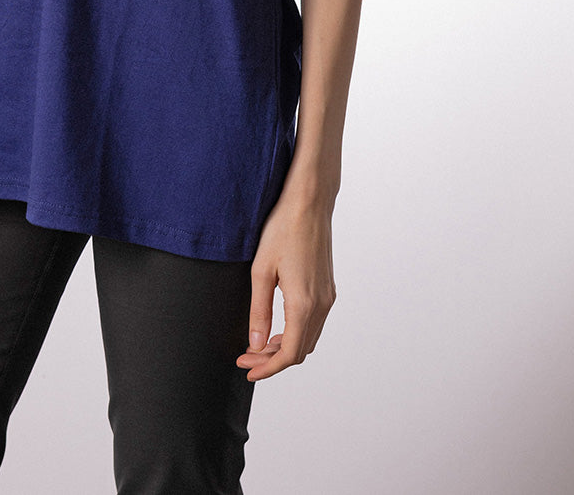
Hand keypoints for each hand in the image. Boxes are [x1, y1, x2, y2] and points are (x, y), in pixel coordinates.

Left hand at [236, 193, 335, 380]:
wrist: (309, 202)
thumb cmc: (283, 229)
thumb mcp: (261, 271)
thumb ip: (259, 311)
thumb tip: (256, 344)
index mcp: (304, 304)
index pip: (289, 354)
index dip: (268, 368)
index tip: (248, 370)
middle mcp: (321, 305)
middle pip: (300, 350)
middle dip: (272, 359)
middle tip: (246, 356)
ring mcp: (328, 296)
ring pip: (308, 338)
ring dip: (285, 347)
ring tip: (258, 344)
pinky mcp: (328, 287)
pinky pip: (314, 323)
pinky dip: (296, 333)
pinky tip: (277, 326)